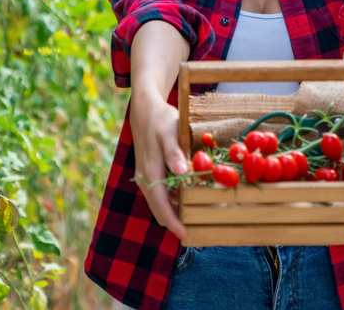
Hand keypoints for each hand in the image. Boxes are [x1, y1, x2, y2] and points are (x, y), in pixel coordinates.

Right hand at [129, 90, 189, 240]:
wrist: (145, 108)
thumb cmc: (159, 120)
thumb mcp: (169, 132)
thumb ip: (174, 152)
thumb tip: (180, 171)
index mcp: (150, 171)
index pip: (159, 205)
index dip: (172, 222)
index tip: (185, 235)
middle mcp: (146, 178)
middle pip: (159, 208)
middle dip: (175, 220)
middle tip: (197, 228)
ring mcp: (147, 176)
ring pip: (161, 201)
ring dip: (176, 209)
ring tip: (197, 214)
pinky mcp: (151, 171)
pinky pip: (162, 191)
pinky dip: (174, 197)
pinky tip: (189, 194)